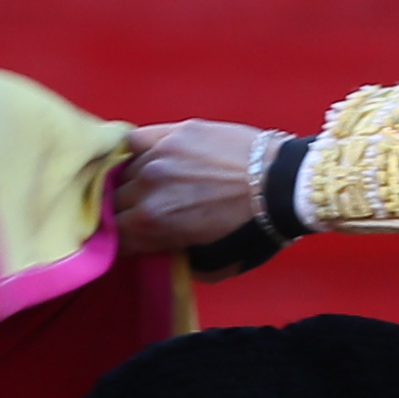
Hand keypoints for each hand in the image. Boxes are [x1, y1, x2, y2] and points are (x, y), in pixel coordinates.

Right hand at [116, 120, 272, 258]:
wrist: (284, 185)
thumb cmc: (254, 231)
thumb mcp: (214, 265)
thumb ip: (178, 260)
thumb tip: (161, 252)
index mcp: (152, 223)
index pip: (114, 237)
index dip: (122, 243)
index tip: (134, 243)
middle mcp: (147, 186)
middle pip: (114, 203)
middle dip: (126, 214)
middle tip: (146, 217)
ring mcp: (158, 154)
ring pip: (123, 172)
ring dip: (131, 183)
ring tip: (152, 189)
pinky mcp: (174, 132)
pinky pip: (135, 141)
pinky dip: (136, 152)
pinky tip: (149, 160)